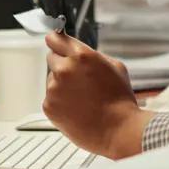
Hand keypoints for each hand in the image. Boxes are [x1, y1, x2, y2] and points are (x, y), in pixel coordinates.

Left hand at [43, 31, 149, 158]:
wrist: (117, 129)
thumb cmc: (119, 101)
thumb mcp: (115, 67)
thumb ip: (94, 56)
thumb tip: (81, 54)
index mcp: (82, 56)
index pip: (55, 38)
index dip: (56, 41)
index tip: (55, 43)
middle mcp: (65, 69)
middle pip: (52, 58)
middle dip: (63, 64)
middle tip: (78, 79)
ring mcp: (54, 89)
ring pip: (52, 80)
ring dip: (62, 85)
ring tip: (81, 98)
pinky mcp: (49, 106)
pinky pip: (51, 97)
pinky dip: (60, 101)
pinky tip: (76, 108)